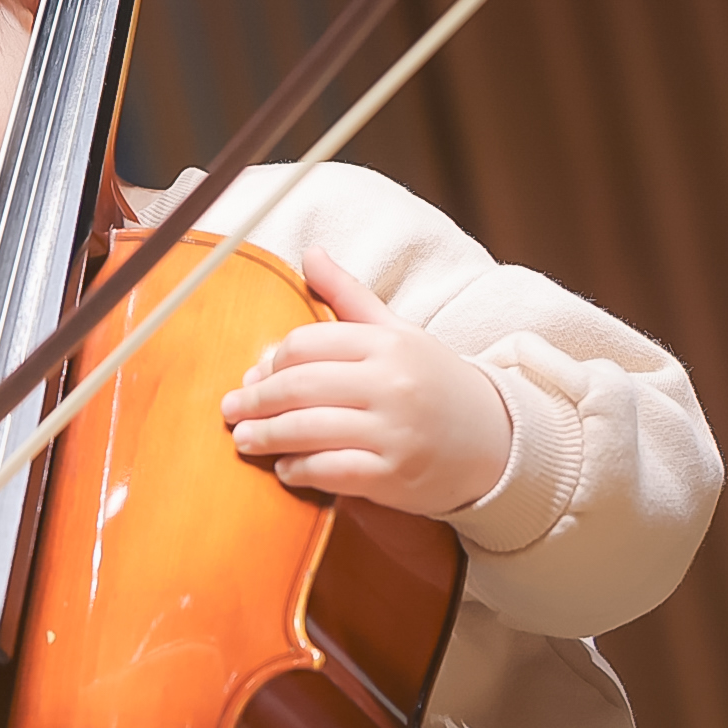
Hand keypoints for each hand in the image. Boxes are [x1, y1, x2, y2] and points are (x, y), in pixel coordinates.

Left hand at [218, 247, 512, 515]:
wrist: (497, 440)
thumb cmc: (432, 382)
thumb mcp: (397, 333)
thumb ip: (348, 295)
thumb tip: (310, 253)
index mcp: (388, 344)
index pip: (306, 344)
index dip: (270, 362)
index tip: (253, 375)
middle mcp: (393, 383)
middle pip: (299, 385)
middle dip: (255, 400)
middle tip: (231, 409)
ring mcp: (395, 430)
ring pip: (308, 429)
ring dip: (265, 436)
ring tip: (244, 439)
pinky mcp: (395, 474)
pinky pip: (330, 471)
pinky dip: (299, 471)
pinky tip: (285, 469)